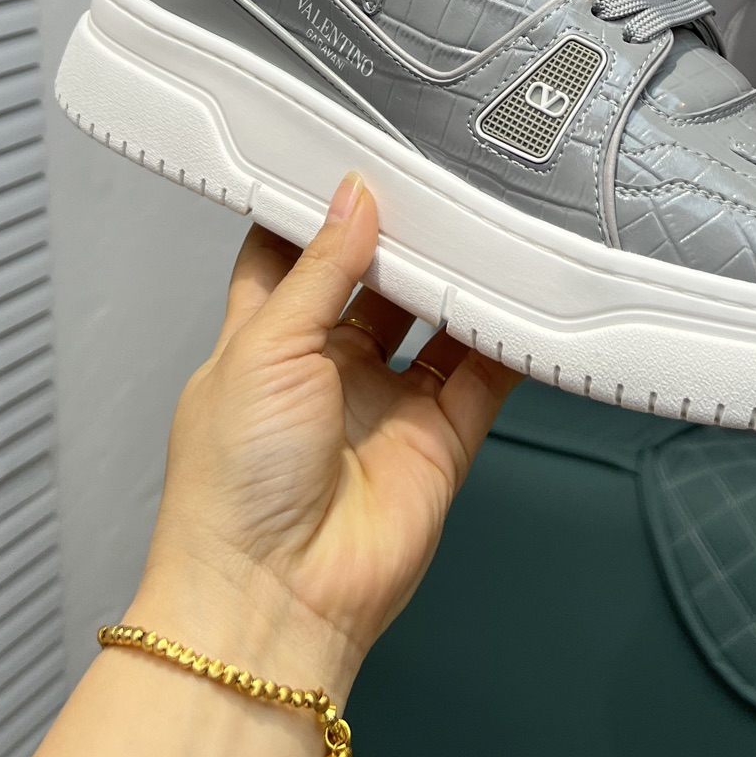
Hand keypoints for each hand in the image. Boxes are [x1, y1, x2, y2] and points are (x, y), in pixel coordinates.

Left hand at [125, 172, 520, 699]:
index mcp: (264, 341)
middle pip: (375, 280)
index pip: (293, 255)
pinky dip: (507, 341)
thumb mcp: (263, 349)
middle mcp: (326, 368)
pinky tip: (523, 298)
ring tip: (486, 224)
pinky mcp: (438, 440)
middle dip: (405, 236)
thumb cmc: (231, 488)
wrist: (275, 599)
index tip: (357, 157)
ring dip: (458, 280)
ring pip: (434, 322)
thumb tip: (353, 198)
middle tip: (438, 181)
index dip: (322, 208)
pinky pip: (483, 377)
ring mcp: (385, 404)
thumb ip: (319, 269)